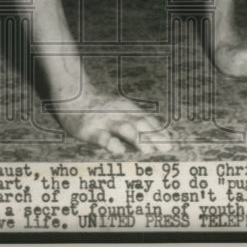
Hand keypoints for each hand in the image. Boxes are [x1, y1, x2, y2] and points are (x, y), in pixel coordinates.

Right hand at [50, 89, 167, 154]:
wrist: (73, 96)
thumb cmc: (102, 108)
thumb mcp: (122, 110)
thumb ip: (140, 122)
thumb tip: (163, 138)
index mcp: (129, 110)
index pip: (149, 121)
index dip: (161, 133)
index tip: (173, 145)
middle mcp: (120, 114)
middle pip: (141, 124)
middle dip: (155, 136)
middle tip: (167, 148)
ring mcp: (105, 121)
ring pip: (124, 128)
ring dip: (137, 138)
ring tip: (147, 150)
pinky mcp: (90, 130)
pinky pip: (102, 137)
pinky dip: (111, 143)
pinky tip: (119, 150)